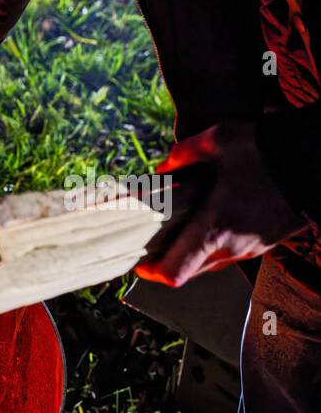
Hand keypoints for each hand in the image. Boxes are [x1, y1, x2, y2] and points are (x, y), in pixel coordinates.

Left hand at [136, 121, 307, 286]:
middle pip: (188, 273)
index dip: (152, 272)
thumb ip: (184, 153)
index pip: (174, 273)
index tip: (141, 262)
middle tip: (155, 243)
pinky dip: (216, 246)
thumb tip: (163, 166)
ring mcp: (252, 249)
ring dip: (193, 254)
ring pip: (210, 266)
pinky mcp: (266, 243)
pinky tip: (214, 221)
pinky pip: (232, 255)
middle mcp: (232, 247)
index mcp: (215, 228)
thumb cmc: (271, 152)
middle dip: (169, 261)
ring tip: (183, 230)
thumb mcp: (221, 139)